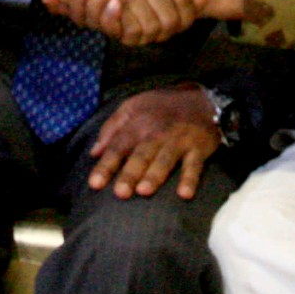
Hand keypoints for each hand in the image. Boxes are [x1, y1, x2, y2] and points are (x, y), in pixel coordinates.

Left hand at [86, 84, 220, 200]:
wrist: (201, 98)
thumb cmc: (160, 107)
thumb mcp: (131, 107)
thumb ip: (111, 128)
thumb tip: (94, 152)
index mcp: (137, 124)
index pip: (118, 147)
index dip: (106, 165)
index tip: (95, 184)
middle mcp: (156, 133)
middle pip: (141, 155)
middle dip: (130, 173)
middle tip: (120, 193)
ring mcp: (178, 140)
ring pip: (165, 159)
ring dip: (155, 175)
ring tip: (144, 191)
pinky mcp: (198, 148)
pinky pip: (194, 165)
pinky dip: (190, 179)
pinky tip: (184, 194)